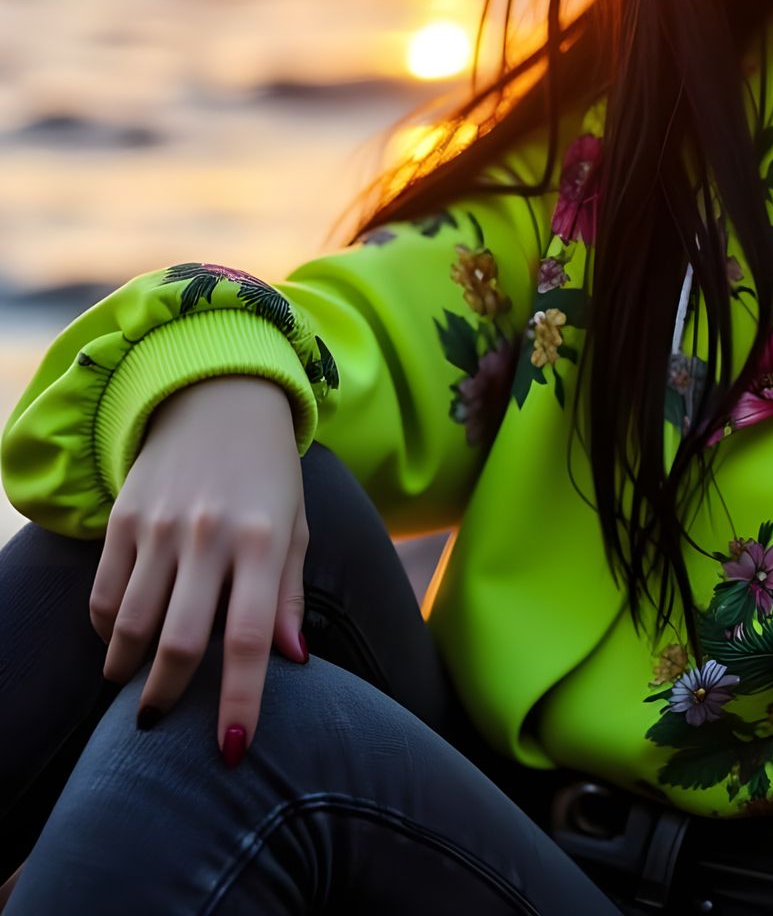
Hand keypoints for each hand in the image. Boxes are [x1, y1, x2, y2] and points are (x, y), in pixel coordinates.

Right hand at [90, 375, 308, 761]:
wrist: (218, 398)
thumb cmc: (269, 472)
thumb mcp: (295, 525)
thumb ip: (287, 594)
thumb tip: (293, 660)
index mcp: (263, 540)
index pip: (250, 638)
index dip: (240, 699)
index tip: (232, 748)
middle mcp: (209, 536)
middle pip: (180, 643)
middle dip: (167, 699)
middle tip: (161, 721)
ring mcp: (159, 528)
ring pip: (130, 627)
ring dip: (127, 671)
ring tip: (136, 686)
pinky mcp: (121, 520)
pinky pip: (103, 596)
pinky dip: (106, 630)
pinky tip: (120, 639)